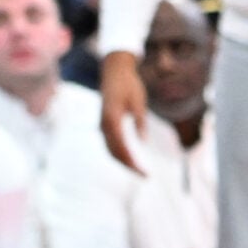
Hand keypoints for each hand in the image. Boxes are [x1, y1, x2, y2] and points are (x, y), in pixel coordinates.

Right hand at [100, 51, 148, 175]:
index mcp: (112, 119)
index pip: (121, 147)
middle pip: (114, 152)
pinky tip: (131, 160)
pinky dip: (119, 154)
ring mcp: (102, 125)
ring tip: (139, 171)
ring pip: (110, 150)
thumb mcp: (139, 102)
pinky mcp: (104, 124)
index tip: (143, 171)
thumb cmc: (129, 84)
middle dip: (129, 166)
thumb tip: (142, 141)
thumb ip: (140, 121)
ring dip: (123, 162)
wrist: (114, 71)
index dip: (132, 162)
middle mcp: (104, 124)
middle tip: (145, 176)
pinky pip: (110, 144)